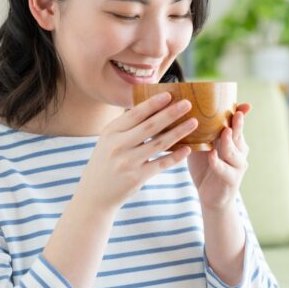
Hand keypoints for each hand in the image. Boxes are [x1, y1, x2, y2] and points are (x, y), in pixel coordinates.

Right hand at [82, 92, 198, 212]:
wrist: (95, 193)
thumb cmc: (106, 162)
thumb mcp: (109, 140)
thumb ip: (127, 127)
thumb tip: (152, 107)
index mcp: (111, 132)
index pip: (135, 113)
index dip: (153, 103)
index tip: (169, 94)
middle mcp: (118, 145)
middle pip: (150, 126)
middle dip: (171, 113)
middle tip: (188, 103)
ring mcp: (127, 162)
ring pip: (159, 144)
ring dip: (179, 132)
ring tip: (194, 122)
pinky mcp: (136, 177)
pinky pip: (161, 164)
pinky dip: (175, 156)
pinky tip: (187, 149)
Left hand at [188, 104, 251, 212]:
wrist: (210, 196)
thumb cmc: (205, 167)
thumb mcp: (202, 146)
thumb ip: (199, 132)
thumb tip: (182, 112)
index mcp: (232, 141)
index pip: (237, 125)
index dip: (241, 114)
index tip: (243, 105)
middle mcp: (239, 151)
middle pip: (238, 135)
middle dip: (238, 125)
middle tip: (236, 114)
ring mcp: (237, 166)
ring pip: (235, 152)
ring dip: (229, 142)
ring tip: (225, 132)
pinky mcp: (231, 180)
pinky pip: (225, 170)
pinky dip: (218, 162)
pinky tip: (212, 155)